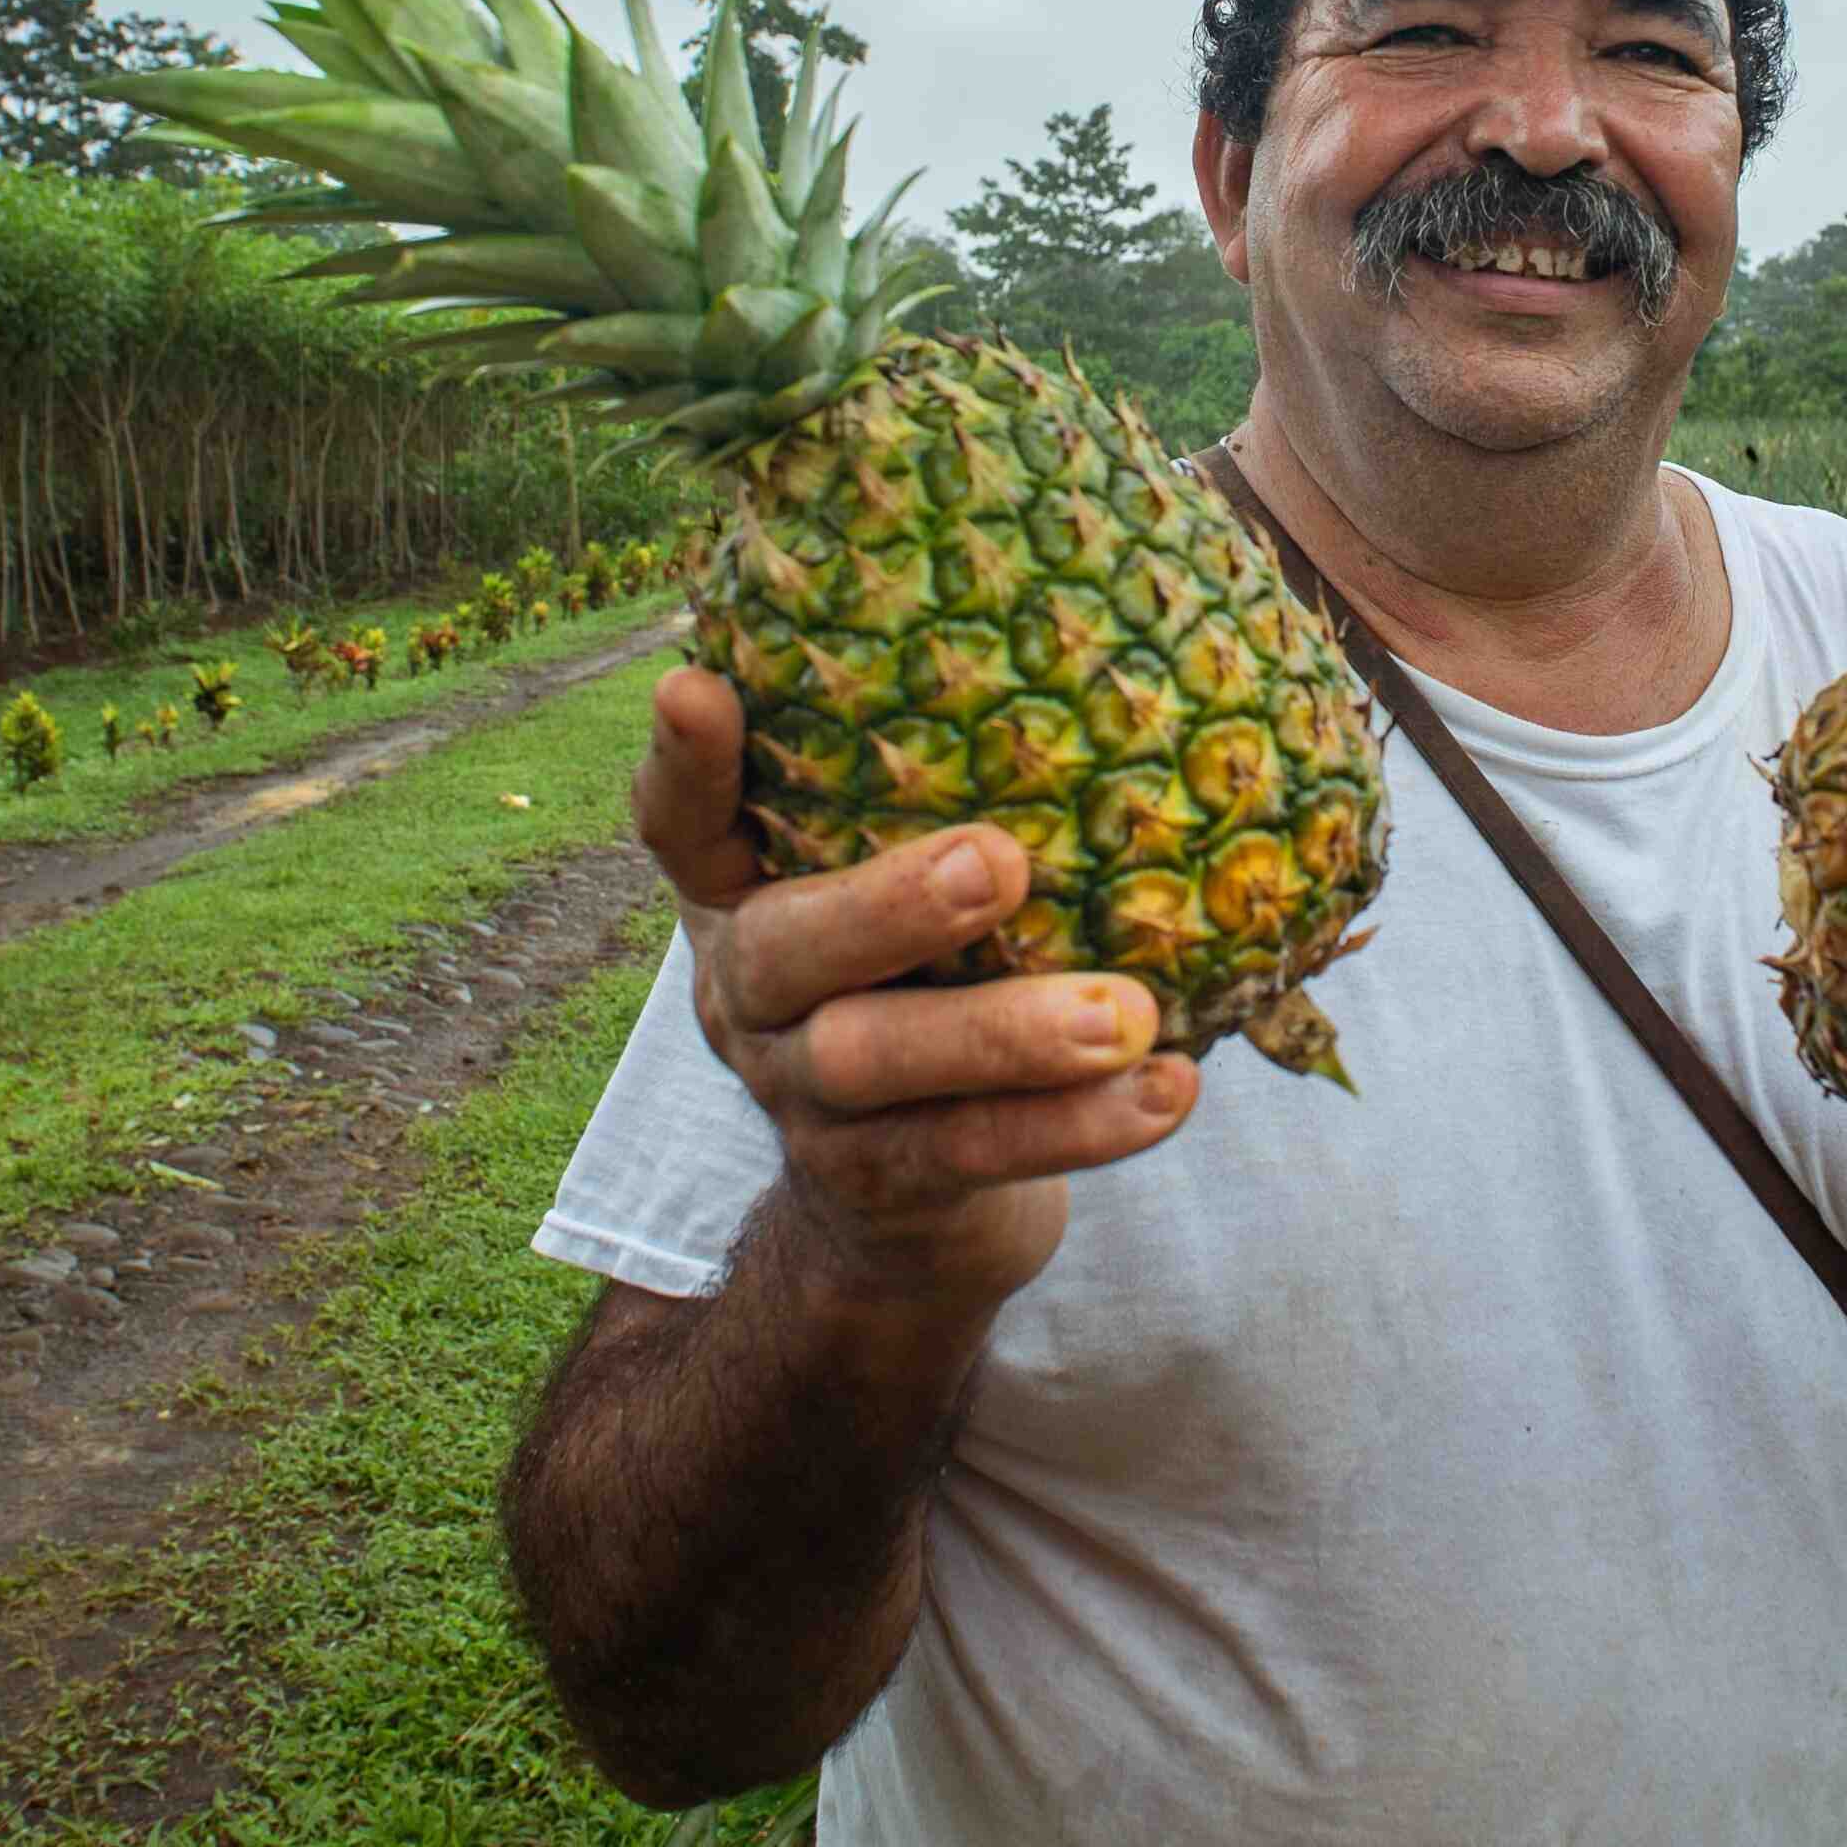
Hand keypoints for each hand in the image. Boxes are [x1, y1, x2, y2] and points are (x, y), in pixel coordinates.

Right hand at [634, 665, 1198, 1309]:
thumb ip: (923, 798)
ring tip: (1122, 1017)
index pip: (680, 823)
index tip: (695, 685)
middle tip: (997, 863)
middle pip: (781, 950)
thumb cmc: (919, 981)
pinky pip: (972, 1152)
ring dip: (1005, 1035)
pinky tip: (1166, 1089)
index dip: (683, 761)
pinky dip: (1076, 1126)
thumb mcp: (892, 891)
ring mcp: (804, 1098)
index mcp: (740, 898)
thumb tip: (1085, 640)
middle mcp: (749, 996)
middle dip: (886, 906)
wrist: (902, 1207)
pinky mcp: (880, 1184)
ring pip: (876, 1061)